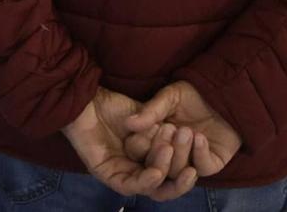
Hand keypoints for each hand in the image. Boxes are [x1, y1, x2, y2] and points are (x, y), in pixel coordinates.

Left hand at [64, 89, 198, 201]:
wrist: (86, 98)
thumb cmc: (114, 106)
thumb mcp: (148, 118)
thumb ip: (166, 129)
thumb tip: (192, 136)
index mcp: (148, 158)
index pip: (173, 172)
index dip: (188, 164)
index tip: (200, 146)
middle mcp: (136, 170)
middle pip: (165, 185)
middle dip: (182, 174)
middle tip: (193, 158)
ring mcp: (121, 174)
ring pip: (151, 187)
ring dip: (165, 172)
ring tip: (171, 152)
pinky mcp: (106, 175)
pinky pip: (130, 185)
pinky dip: (146, 180)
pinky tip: (157, 171)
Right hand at [123, 81, 241, 180]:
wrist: (224, 94)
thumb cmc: (194, 94)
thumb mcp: (169, 98)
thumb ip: (151, 111)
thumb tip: (129, 123)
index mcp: (154, 140)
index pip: (139, 152)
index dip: (141, 144)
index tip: (150, 129)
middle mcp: (170, 155)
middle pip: (157, 167)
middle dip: (162, 149)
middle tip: (169, 129)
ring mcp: (191, 162)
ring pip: (178, 171)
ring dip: (181, 151)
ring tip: (186, 131)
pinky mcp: (211, 165)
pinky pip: (202, 168)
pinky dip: (199, 154)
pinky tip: (199, 138)